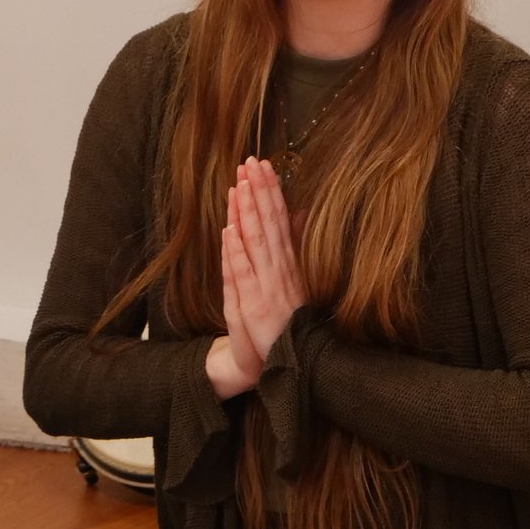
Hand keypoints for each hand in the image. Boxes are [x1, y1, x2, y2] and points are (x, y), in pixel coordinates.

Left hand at [223, 159, 306, 370]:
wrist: (287, 367)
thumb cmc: (288, 323)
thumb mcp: (297, 281)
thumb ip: (296, 247)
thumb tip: (299, 212)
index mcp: (290, 265)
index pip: (280, 219)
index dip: (271, 191)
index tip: (264, 165)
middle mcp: (280, 272)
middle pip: (269, 224)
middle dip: (259, 191)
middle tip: (250, 161)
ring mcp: (265, 288)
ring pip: (254, 243)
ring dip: (247, 213)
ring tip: (239, 183)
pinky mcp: (251, 307)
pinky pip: (241, 275)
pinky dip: (236, 253)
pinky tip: (230, 230)